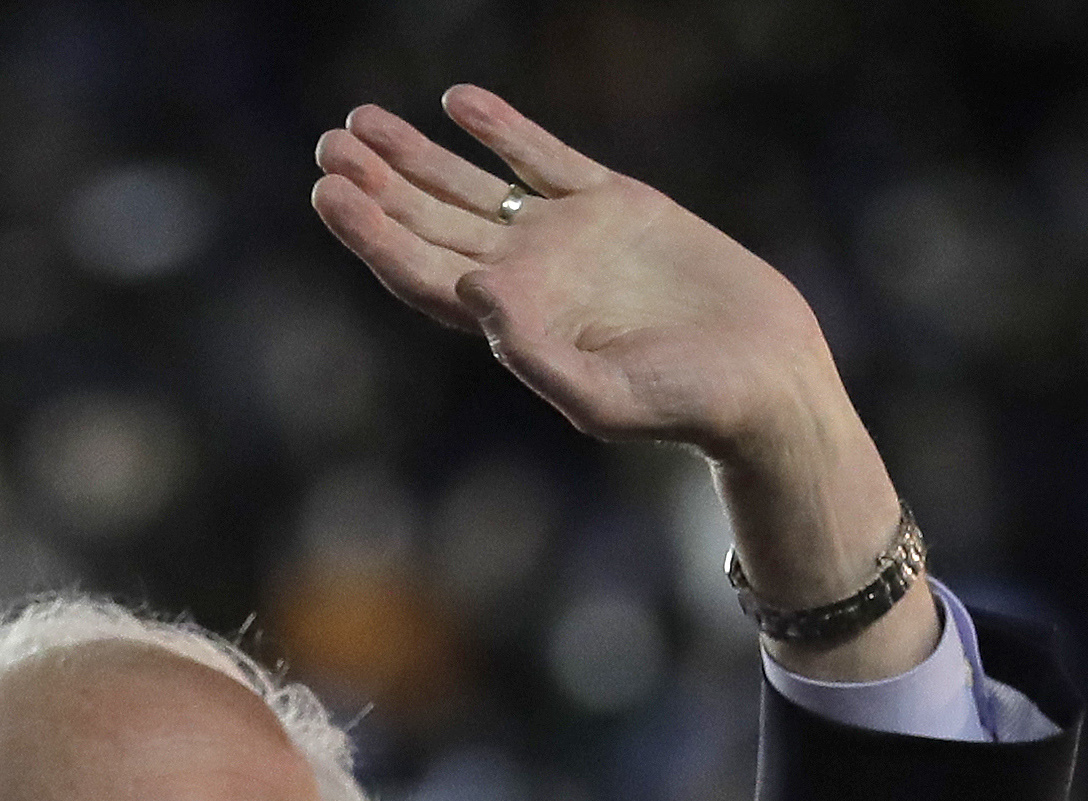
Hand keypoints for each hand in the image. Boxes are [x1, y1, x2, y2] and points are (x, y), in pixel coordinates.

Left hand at [314, 88, 936, 678]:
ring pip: (471, 186)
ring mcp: (567, 238)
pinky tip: (457, 104)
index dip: (370, 233)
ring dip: (416, 155)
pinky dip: (501, 129)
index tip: (327, 192)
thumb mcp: (601, 397)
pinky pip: (544, 157)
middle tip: (326, 145)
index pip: (418, 274)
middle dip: (376, 185)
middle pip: (428, 225)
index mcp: (509, 325)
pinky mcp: (616, 204)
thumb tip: (469, 288)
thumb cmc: (682, 408)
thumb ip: (532, 354)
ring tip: (360, 121)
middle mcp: (526, 279)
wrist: (760, 378)